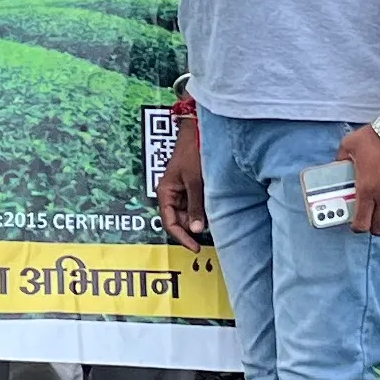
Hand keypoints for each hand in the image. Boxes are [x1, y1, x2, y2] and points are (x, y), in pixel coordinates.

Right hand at [157, 114, 210, 250]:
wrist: (197, 132)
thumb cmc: (192, 153)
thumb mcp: (195, 181)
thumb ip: (196, 206)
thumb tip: (197, 230)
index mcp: (165, 192)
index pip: (170, 223)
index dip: (182, 237)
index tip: (195, 247)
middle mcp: (171, 194)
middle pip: (181, 220)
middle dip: (194, 225)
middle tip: (211, 223)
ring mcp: (181, 190)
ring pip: (190, 213)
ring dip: (201, 215)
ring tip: (214, 208)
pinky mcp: (191, 186)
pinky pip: (196, 203)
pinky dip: (204, 207)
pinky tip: (214, 203)